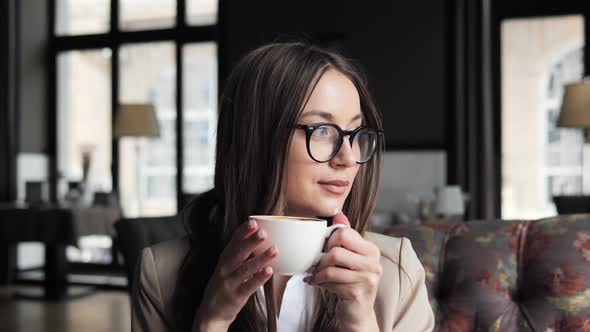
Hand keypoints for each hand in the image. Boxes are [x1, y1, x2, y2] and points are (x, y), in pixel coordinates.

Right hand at [193, 220, 277, 330]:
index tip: (253, 221)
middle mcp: (225, 269)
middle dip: (250, 241)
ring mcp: (229, 283)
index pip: (233, 241)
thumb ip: (241, 252)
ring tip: (274, 249)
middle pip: (238, 252)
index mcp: (224, 259)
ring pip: (245, 269)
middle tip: (263, 231)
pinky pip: (249, 286)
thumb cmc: (225, 284)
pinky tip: (269, 271)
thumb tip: (257, 234)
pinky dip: (259, 278)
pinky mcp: (235, 296)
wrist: (211, 312)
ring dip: (260, 258)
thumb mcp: (228, 266)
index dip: (242, 231)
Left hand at [304, 212, 381, 330]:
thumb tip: (338, 213)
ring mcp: (367, 279)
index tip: (325, 250)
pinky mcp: (357, 293)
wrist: (358, 313)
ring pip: (331, 266)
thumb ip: (345, 235)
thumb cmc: (350, 282)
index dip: (329, 241)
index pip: (344, 234)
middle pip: (336, 250)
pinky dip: (318, 281)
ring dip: (318, 271)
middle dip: (321, 258)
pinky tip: (316, 283)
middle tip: (318, 265)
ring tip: (316, 274)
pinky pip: (330, 281)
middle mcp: (373, 263)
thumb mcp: (350, 257)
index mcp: (372, 250)